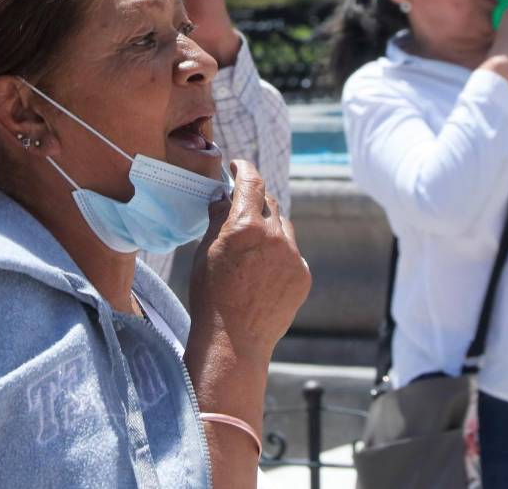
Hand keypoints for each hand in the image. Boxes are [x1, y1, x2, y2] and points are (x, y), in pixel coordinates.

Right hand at [188, 160, 310, 364]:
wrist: (234, 341)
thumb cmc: (210, 296)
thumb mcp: (204, 252)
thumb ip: (217, 220)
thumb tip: (223, 197)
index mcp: (246, 226)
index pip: (251, 181)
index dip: (244, 168)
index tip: (238, 166)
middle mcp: (275, 236)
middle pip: (269, 203)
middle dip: (255, 201)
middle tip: (241, 209)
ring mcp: (293, 256)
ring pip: (284, 227)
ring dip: (269, 228)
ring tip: (251, 248)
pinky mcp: (303, 274)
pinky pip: (292, 253)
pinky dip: (280, 254)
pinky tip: (263, 272)